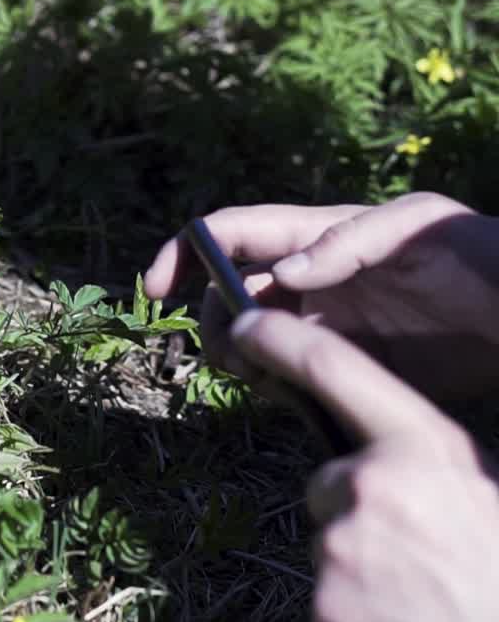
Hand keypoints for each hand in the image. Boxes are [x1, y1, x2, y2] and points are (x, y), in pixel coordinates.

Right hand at [144, 192, 498, 399]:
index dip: (184, 253)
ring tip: (262, 376)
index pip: (234, 233)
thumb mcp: (419, 229)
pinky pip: (283, 373)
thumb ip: (349, 241)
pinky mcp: (342, 363)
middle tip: (233, 355)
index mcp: (319, 235)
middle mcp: (310, 277)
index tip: (155, 290)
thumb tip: (280, 273)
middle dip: (213, 320)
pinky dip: (269, 384)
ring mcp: (324, 321)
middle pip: (229, 293)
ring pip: (249, 336)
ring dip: (236, 355)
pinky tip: (288, 392)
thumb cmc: (480, 256)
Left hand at [231, 309, 498, 621]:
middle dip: (358, 502)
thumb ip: (417, 452)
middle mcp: (372, 484)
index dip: (282, 342)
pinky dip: (353, 598)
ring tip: (416, 582)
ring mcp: (343, 544)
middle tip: (417, 542)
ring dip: (359, 553)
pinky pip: (324, 584)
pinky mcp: (324, 599)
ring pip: (328, 532)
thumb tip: (374, 440)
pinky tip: (398, 612)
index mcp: (421, 446)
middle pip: (328, 477)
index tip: (249, 323)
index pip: (336, 371)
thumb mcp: (474, 481)